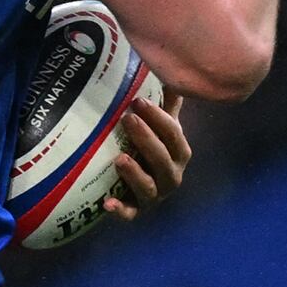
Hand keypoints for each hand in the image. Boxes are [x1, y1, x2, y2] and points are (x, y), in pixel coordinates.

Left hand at [100, 93, 190, 220]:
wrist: (143, 186)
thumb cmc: (152, 150)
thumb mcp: (163, 127)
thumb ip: (168, 105)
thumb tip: (173, 73)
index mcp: (179, 153)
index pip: (173, 134)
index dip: (158, 118)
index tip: (138, 102)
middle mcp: (171, 175)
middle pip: (162, 158)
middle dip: (146, 138)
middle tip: (126, 118)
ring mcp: (155, 195)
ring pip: (149, 187)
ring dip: (135, 174)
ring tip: (120, 159)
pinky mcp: (136, 210)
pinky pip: (130, 213)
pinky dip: (120, 210)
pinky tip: (107, 204)